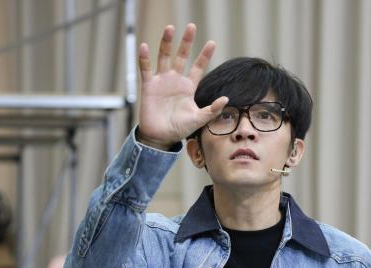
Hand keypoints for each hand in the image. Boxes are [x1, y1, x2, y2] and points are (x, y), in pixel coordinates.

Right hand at [136, 23, 228, 149]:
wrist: (160, 137)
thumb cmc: (179, 129)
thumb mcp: (198, 119)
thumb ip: (212, 110)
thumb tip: (226, 99)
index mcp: (188, 87)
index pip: (198, 67)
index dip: (204, 55)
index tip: (212, 42)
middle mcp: (176, 80)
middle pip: (182, 56)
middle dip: (186, 42)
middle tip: (191, 26)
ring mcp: (162, 81)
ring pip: (164, 57)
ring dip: (166, 43)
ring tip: (170, 28)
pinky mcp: (149, 86)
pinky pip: (146, 69)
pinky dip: (144, 58)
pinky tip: (145, 46)